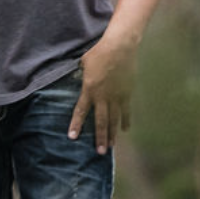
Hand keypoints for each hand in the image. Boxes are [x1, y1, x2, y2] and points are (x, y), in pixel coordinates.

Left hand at [69, 32, 138, 154]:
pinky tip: (125, 130)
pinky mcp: (127, 93)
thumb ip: (80, 73)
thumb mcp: (84, 63)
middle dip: (100, 137)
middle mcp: (103, 96)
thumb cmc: (99, 52)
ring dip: (113, 134)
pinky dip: (125, 120)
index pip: (80, 111)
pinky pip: (126, 110)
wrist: (120, 47)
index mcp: (89, 89)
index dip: (76, 124)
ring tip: (111, 146)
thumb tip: (76, 76)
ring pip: (114, 119)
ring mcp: (116, 96)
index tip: (72, 137)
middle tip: (100, 152)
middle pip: (101, 121)